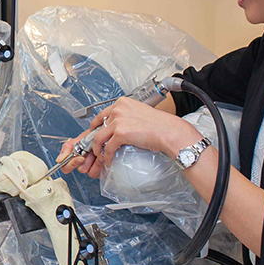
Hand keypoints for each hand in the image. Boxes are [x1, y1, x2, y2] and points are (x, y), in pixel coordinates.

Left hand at [57, 98, 200, 177]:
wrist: (169, 132)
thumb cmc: (159, 125)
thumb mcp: (139, 113)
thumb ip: (125, 117)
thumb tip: (116, 126)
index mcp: (122, 103)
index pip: (101, 115)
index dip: (96, 127)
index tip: (94, 135)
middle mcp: (118, 109)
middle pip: (97, 126)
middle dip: (94, 139)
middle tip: (94, 148)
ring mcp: (118, 120)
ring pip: (98, 138)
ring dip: (98, 150)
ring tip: (100, 156)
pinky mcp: (120, 133)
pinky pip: (107, 148)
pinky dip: (106, 156)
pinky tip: (109, 161)